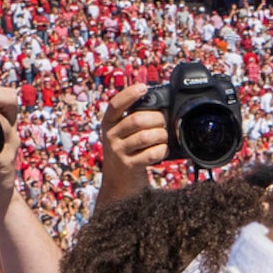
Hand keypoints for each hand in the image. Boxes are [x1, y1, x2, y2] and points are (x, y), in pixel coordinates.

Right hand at [96, 84, 170, 205]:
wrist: (119, 184)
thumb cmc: (126, 153)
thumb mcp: (122, 135)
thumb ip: (132, 120)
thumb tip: (158, 106)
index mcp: (109, 123)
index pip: (115, 104)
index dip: (129, 94)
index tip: (143, 87)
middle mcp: (110, 136)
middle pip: (136, 120)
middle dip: (156, 119)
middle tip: (163, 123)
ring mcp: (118, 152)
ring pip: (145, 137)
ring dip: (160, 135)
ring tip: (164, 137)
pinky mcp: (129, 166)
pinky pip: (150, 154)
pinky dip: (161, 151)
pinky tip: (162, 150)